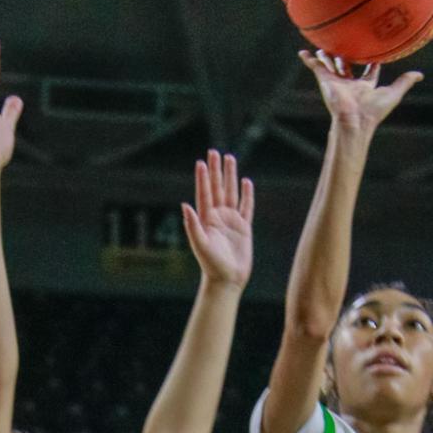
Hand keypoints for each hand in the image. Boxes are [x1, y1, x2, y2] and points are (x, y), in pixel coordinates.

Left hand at [183, 150, 253, 289]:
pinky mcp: (244, 228)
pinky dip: (247, 195)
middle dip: (216, 171)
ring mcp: (231, 221)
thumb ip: (193, 225)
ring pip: (232, 193)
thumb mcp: (200, 245)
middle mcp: (218, 217)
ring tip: (230, 159)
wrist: (227, 280)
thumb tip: (185, 205)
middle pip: (217, 188)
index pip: (204, 193)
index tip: (201, 162)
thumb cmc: (211, 265)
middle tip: (214, 152)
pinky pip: (246, 207)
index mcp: (206, 219)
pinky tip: (246, 182)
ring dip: (230, 176)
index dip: (203, 178)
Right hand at [299, 49, 422, 132]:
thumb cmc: (374, 111)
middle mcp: (350, 84)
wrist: (354, 120)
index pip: (369, 70)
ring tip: (323, 44)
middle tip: (347, 41)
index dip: (372, 60)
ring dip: (327, 55)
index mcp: (365, 87)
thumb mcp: (393, 93)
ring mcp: (337, 82)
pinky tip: (302, 52)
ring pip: (331, 64)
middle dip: (347, 55)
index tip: (374, 48)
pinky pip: (315, 67)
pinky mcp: (326, 81)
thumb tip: (420, 75)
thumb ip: (405, 82)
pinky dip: (308, 59)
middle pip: (348, 65)